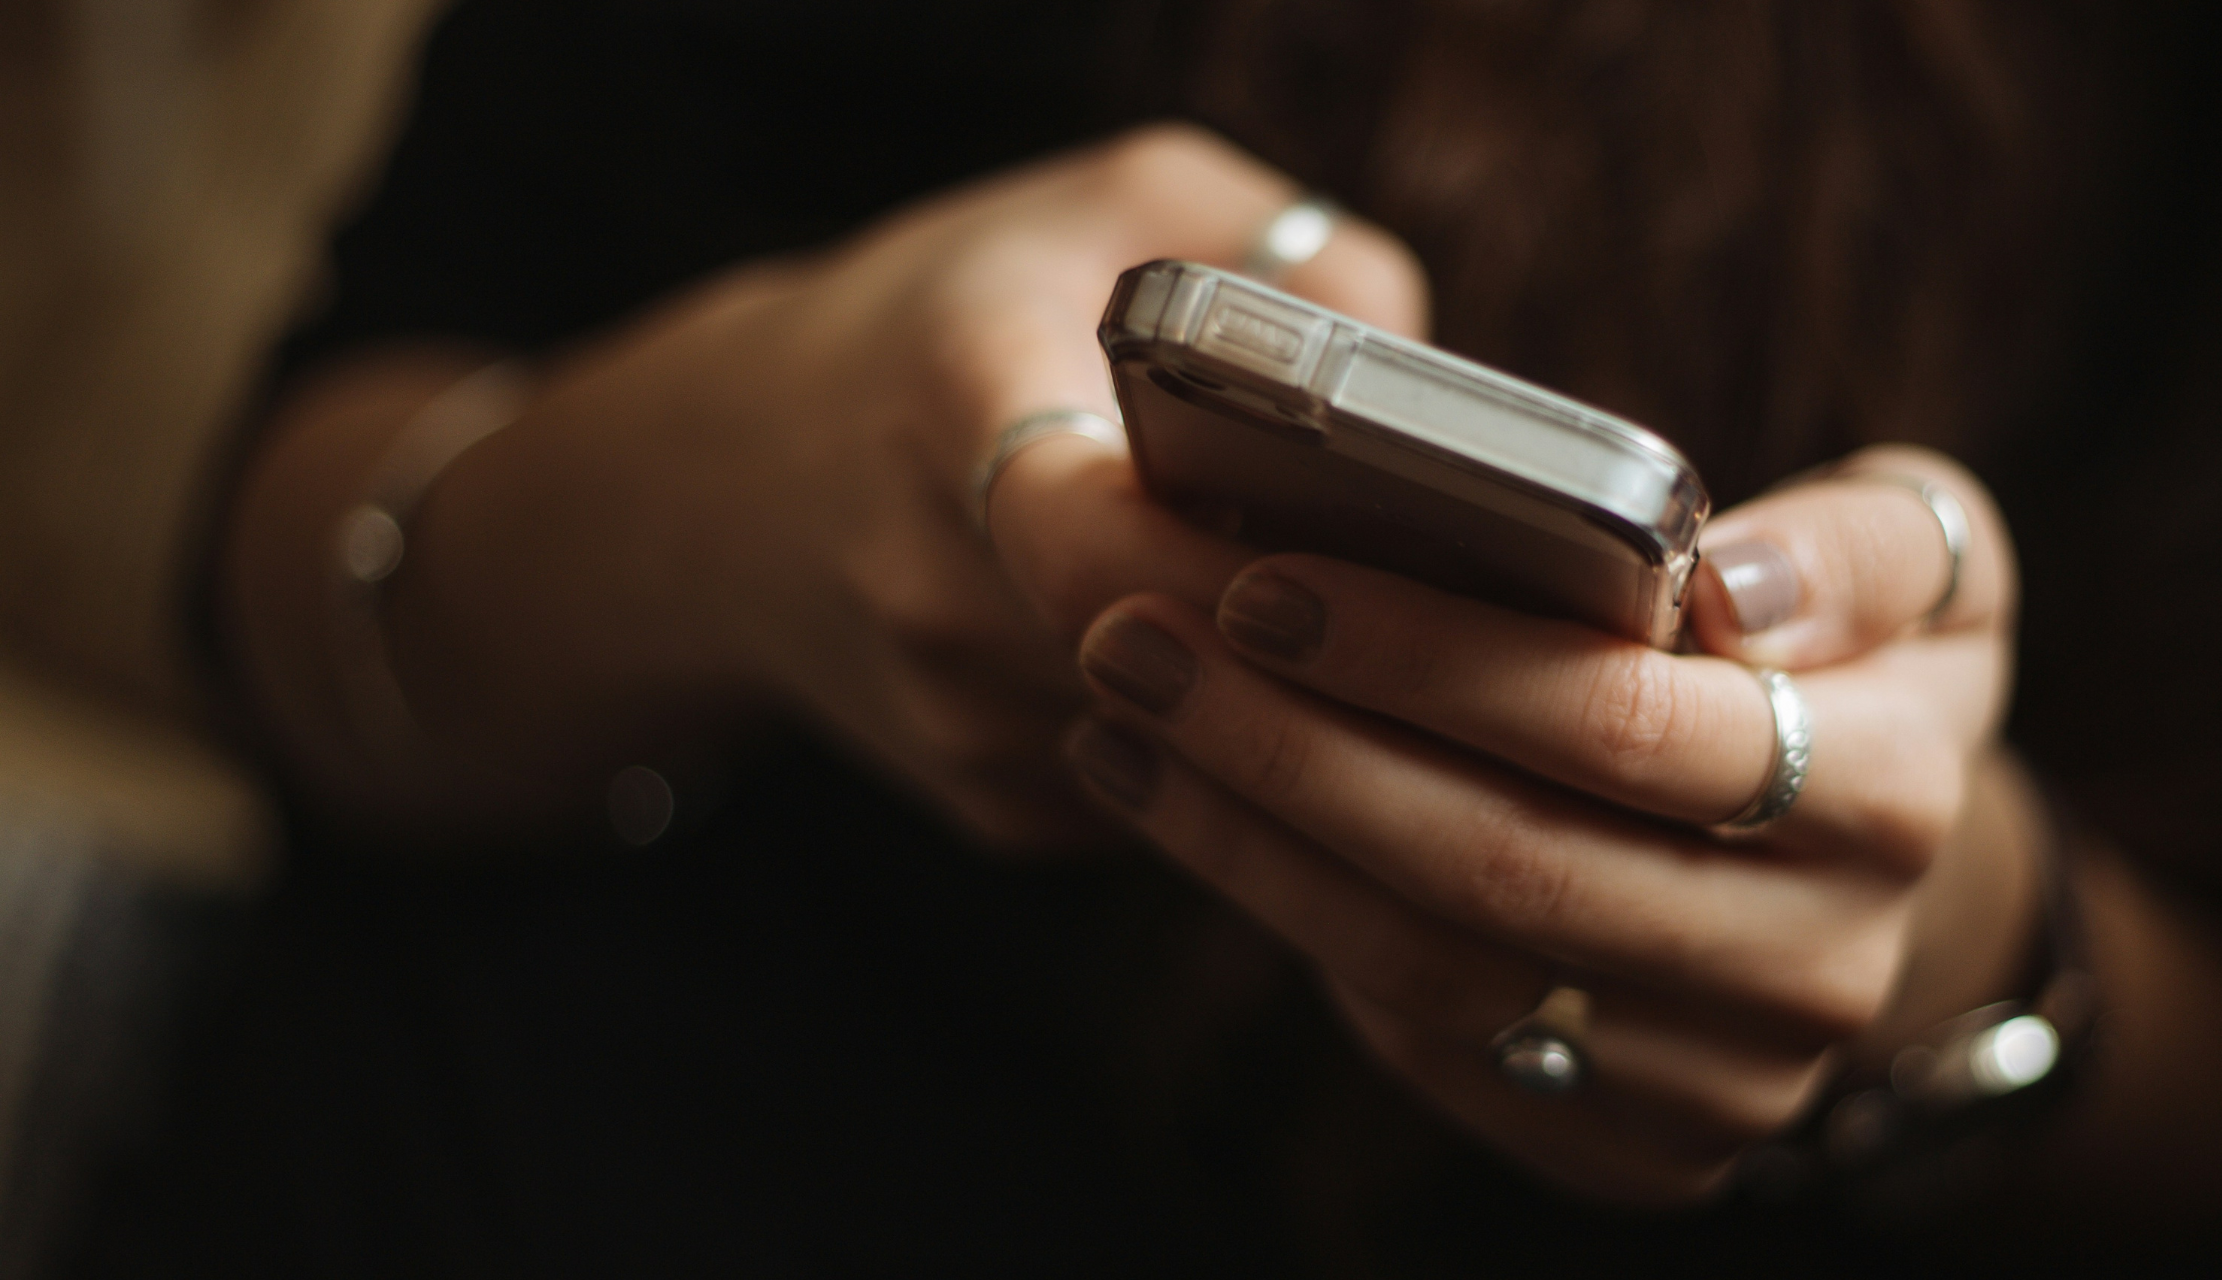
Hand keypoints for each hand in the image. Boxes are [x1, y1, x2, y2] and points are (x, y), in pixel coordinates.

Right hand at [349, 124, 1423, 844]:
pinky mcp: (991, 806)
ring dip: (1300, 701)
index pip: (1094, 531)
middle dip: (1320, 638)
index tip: (1364, 542)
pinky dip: (1244, 742)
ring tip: (1393, 629)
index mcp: (950, 401)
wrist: (731, 486)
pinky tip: (1276, 673)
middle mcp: (931, 582)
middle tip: (1460, 603)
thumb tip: (1428, 376)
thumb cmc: (955, 318)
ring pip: (1195, 742)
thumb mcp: (1114, 204)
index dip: (1243, 562)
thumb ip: (1283, 251)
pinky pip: (1171, 789)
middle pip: (1174, 657)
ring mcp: (955, 719)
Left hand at [1064, 445, 2039, 1200]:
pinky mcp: (1629, 1150)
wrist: (1865, 873)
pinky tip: (1183, 803)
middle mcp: (1819, 966)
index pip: (1626, 727)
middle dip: (1291, 745)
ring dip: (1248, 835)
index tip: (1265, 579)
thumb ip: (1859, 546)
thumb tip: (1729, 587)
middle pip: (1504, 864)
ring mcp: (1721, 1084)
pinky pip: (1426, 1038)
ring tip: (1123, 710)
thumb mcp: (1926, 561)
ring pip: (1438, 966)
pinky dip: (1284, 912)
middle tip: (1133, 637)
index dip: (1430, 657)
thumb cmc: (1853, 663)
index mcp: (1894, 795)